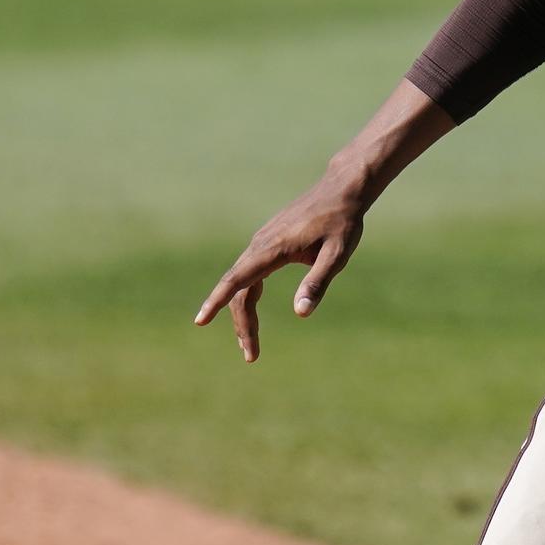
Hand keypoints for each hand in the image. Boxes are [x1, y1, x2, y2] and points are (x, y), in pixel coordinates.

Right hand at [193, 176, 364, 362]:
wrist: (343, 189)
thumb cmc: (343, 222)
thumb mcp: (337, 254)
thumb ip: (318, 282)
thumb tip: (301, 313)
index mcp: (273, 248)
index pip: (237, 279)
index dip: (217, 301)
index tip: (200, 320)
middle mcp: (261, 244)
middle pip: (238, 288)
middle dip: (241, 323)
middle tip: (252, 355)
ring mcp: (262, 241)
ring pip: (242, 281)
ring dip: (242, 312)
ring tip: (250, 343)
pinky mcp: (268, 241)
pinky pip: (249, 272)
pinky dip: (246, 294)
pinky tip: (251, 310)